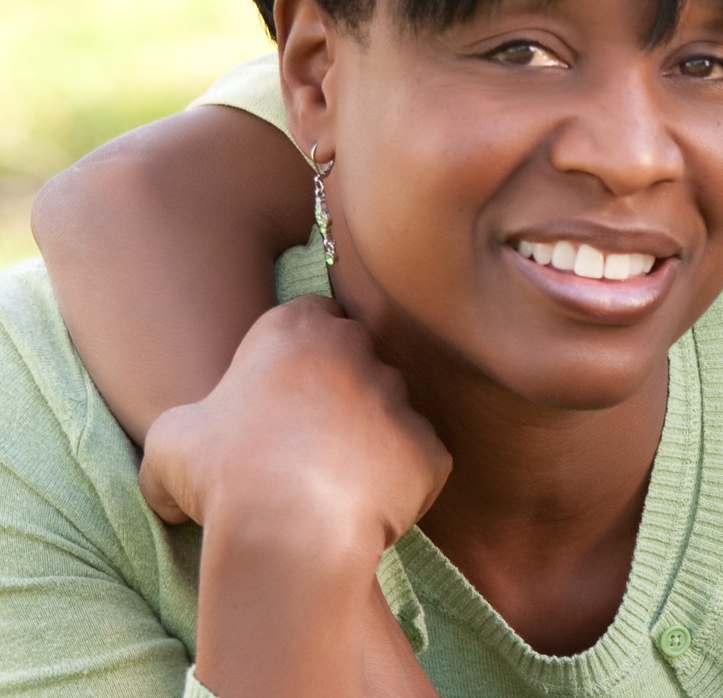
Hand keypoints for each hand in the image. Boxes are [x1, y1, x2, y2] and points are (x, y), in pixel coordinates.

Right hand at [143, 296, 450, 697]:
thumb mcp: (169, 443)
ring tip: (330, 483)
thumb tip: (173, 484)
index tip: (280, 390)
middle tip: (304, 442)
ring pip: (391, 409)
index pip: (312, 317)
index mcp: (296, 328)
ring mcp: (401, 397)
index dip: (298, 353)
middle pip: (357, 360)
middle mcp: (358, 349)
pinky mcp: (430, 447)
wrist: (289, 529)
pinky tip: (362, 511)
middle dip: (338, 391)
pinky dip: (397, 482)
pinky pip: (417, 461)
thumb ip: (182, 434)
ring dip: (369, 437)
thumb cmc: (222, 473)